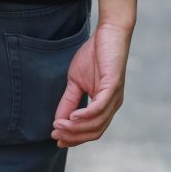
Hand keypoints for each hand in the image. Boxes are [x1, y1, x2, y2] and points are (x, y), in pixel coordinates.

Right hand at [51, 23, 131, 146]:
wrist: (109, 32)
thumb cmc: (94, 56)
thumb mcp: (76, 82)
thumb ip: (69, 101)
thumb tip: (58, 120)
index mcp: (105, 107)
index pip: (91, 131)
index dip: (75, 138)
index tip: (57, 139)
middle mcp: (112, 106)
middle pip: (94, 132)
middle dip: (74, 136)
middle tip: (56, 135)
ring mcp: (115, 98)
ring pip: (97, 123)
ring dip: (76, 128)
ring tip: (59, 126)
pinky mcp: (113, 86)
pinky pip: (99, 107)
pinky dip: (86, 115)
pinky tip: (73, 117)